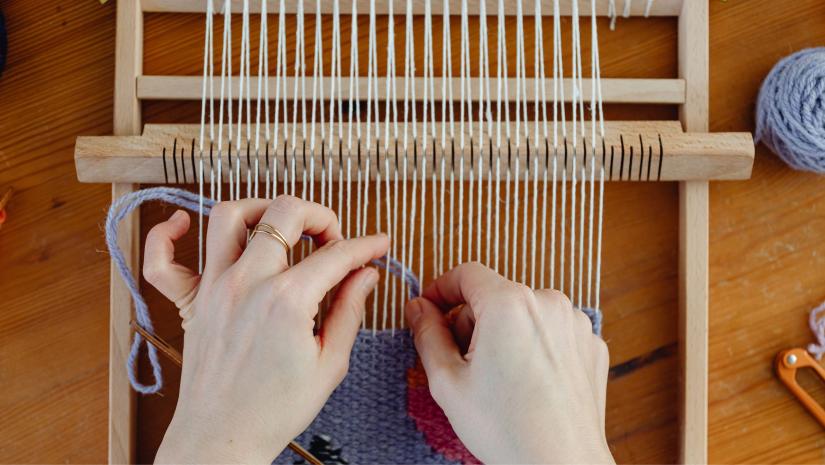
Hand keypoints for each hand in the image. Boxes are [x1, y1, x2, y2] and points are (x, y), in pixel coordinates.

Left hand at [142, 196, 388, 463]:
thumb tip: (365, 275)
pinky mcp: (190, 302)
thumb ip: (350, 310)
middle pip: (285, 213)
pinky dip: (167, 234)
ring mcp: (214, 289)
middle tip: (331, 237)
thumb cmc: (275, 411)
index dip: (365, 245)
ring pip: (228, 216)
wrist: (224, 440)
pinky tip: (183, 224)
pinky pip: (161, 259)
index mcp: (288, 301)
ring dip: (260, 208)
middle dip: (319, 214)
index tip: (377, 245)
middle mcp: (248, 283)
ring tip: (279, 225)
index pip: (337, 254)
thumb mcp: (330, 364)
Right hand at [405, 263, 612, 463]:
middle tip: (464, 364)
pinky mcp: (591, 345)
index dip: (441, 289)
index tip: (430, 310)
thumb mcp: (447, 381)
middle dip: (473, 321)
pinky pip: (552, 332)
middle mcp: (548, 303)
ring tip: (499, 379)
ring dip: (505, 333)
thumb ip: (427, 334)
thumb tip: (418, 307)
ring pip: (524, 313)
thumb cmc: (506, 428)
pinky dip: (535, 347)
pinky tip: (528, 383)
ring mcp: (575, 323)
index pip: (466, 273)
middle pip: (495, 295)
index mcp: (509, 304)